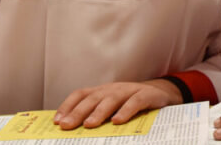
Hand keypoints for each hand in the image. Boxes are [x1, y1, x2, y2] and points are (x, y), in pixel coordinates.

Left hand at [53, 79, 181, 129]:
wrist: (163, 94)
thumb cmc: (132, 104)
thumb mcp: (114, 108)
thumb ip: (98, 115)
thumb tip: (74, 130)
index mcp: (103, 91)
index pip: (81, 94)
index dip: (68, 106)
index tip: (57, 121)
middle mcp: (114, 89)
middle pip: (93, 98)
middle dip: (78, 112)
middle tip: (67, 125)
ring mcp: (130, 90)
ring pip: (112, 99)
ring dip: (99, 111)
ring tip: (90, 124)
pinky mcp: (147, 95)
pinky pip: (135, 102)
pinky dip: (126, 111)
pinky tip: (118, 121)